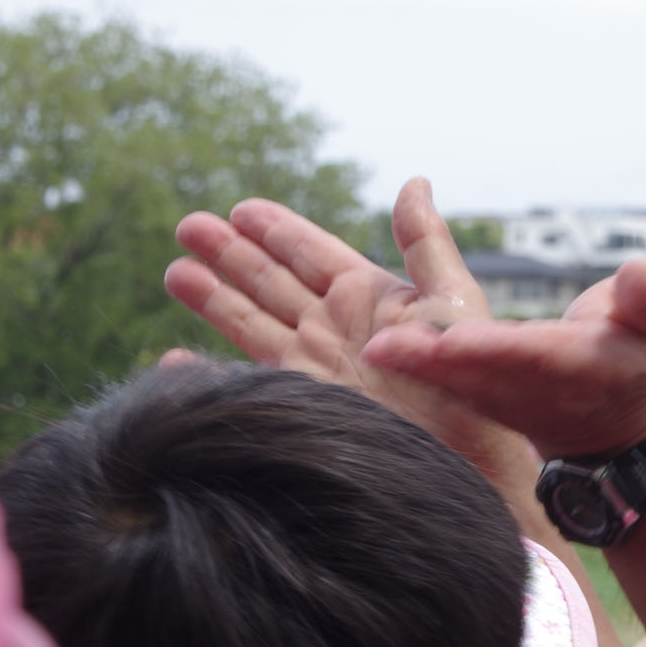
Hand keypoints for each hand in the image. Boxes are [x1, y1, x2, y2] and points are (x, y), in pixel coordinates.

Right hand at [164, 178, 522, 473]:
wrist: (466, 465)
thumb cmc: (470, 383)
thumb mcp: (450, 301)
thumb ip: (426, 243)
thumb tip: (413, 181)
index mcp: (367, 297)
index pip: (310, 252)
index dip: (275, 230)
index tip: (239, 208)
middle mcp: (334, 330)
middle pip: (270, 282)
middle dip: (228, 254)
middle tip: (187, 225)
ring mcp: (314, 370)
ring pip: (250, 324)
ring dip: (212, 298)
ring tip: (175, 272)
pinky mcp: (301, 408)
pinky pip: (244, 386)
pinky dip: (207, 378)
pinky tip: (176, 364)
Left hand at [364, 254, 645, 459]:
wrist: (607, 430)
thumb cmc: (631, 363)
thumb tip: (641, 272)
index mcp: (562, 365)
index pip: (520, 355)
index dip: (487, 349)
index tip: (453, 341)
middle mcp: (518, 386)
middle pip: (466, 370)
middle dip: (426, 359)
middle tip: (381, 346)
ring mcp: (487, 395)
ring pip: (440, 377)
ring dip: (402, 362)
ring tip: (365, 345)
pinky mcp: (465, 393)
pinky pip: (427, 374)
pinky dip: (394, 359)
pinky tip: (359, 343)